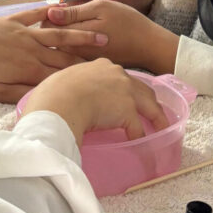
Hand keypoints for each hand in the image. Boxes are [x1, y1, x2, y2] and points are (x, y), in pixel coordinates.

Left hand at [0, 6, 108, 103]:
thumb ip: (22, 93)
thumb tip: (48, 95)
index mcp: (28, 68)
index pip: (62, 74)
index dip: (84, 77)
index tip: (105, 79)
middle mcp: (31, 48)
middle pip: (65, 54)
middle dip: (90, 56)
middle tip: (113, 58)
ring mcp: (23, 32)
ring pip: (57, 33)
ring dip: (80, 34)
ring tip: (100, 34)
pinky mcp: (13, 20)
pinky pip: (35, 15)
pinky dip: (49, 13)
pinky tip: (62, 10)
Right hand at [21, 58, 169, 145]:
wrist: (58, 103)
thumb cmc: (51, 94)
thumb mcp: (62, 81)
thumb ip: (71, 85)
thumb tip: (65, 97)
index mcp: (100, 65)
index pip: (119, 76)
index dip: (124, 86)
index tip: (125, 95)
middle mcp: (116, 74)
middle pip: (140, 88)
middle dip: (148, 99)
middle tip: (152, 110)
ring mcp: (125, 92)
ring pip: (148, 105)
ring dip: (156, 117)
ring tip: (161, 127)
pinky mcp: (127, 111)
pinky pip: (138, 129)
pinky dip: (141, 138)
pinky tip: (143, 147)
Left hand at [43, 0, 177, 74]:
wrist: (148, 47)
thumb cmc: (127, 23)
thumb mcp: (102, 8)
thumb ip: (74, 11)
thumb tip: (49, 12)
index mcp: (74, 35)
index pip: (46, 24)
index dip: (51, 13)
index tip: (62, 6)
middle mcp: (73, 52)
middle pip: (50, 39)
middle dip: (53, 27)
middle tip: (69, 16)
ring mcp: (80, 62)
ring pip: (60, 48)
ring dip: (63, 38)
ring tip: (78, 27)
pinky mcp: (87, 67)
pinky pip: (71, 56)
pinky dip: (73, 47)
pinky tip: (84, 40)